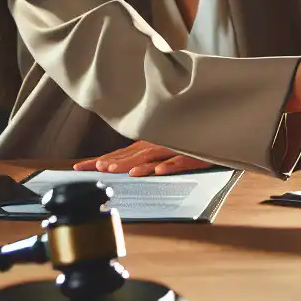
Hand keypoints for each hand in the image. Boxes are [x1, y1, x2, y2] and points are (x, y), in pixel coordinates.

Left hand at [73, 140, 214, 177]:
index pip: (120, 153)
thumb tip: (124, 166)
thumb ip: (147, 153)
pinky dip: (171, 164)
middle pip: (132, 154)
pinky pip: (183, 158)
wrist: (223, 128)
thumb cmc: (192, 137)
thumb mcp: (166, 145)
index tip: (77, 169)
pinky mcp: (197, 152)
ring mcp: (177, 146)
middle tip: (96, 170)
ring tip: (122, 172)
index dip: (99, 161)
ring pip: (155, 154)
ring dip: (138, 163)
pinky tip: (160, 171)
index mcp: (149, 142)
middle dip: (113, 162)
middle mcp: (159, 142)